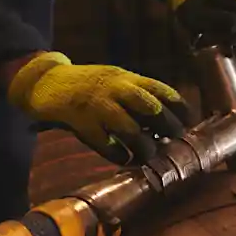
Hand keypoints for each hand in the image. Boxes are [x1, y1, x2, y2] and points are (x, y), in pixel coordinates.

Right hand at [5, 52, 193, 163]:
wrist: (47, 82)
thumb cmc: (88, 84)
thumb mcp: (114, 79)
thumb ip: (137, 94)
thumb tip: (166, 119)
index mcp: (125, 77)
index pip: (159, 89)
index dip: (178, 106)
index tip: (188, 120)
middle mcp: (114, 89)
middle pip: (149, 107)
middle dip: (166, 126)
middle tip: (174, 140)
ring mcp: (97, 107)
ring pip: (129, 128)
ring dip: (144, 145)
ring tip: (148, 154)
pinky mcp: (81, 124)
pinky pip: (105, 143)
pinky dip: (118, 154)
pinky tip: (123, 158)